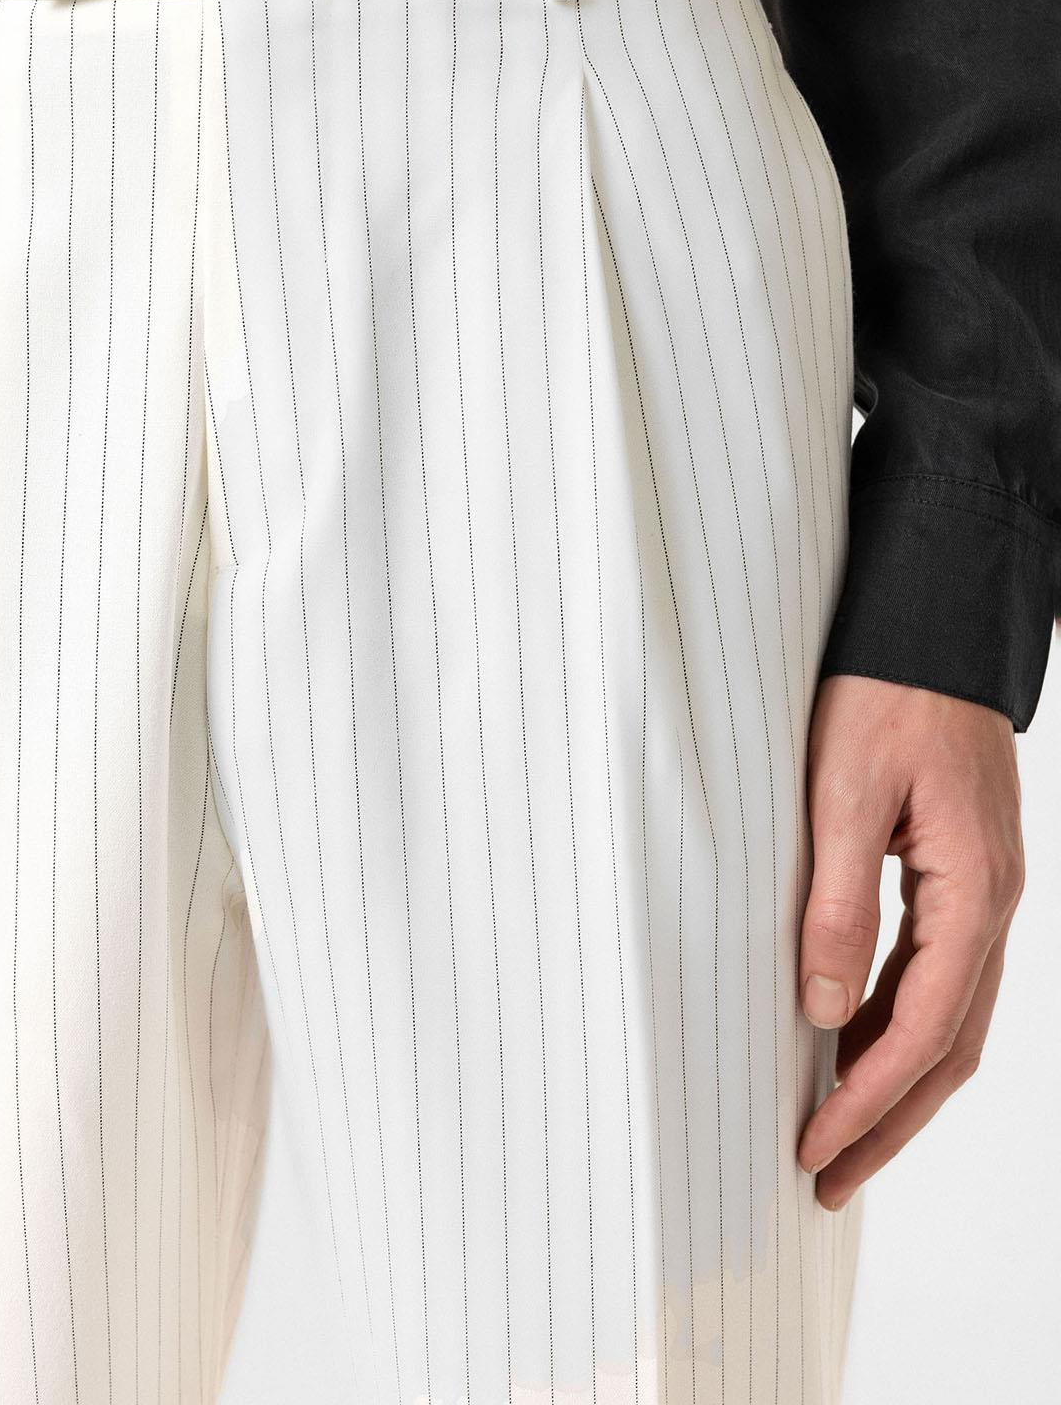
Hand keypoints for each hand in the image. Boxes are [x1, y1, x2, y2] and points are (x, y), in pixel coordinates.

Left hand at [796, 673, 1024, 1209]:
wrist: (929, 627)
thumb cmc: (885, 693)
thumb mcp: (842, 794)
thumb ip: (837, 904)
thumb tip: (824, 1014)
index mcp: (973, 890)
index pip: (925, 1028)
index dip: (869, 1099)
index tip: (814, 1146)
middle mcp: (993, 904)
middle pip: (951, 1046)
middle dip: (890, 1120)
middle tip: (826, 1179)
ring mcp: (983, 893)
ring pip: (950, 1018)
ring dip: (896, 1081)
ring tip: (837, 1134)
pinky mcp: (961, 877)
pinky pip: (939, 975)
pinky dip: (899, 1025)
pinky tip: (854, 1046)